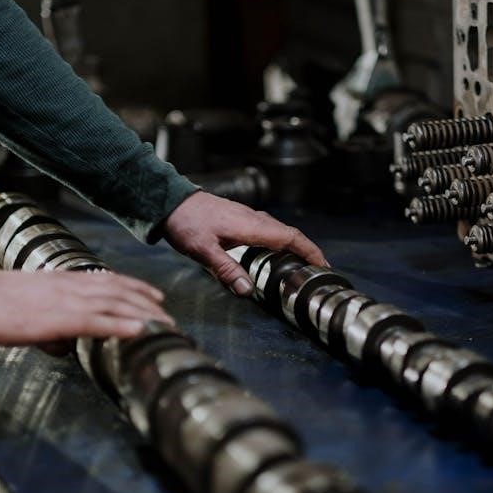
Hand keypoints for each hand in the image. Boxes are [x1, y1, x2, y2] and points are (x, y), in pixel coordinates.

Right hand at [0, 268, 172, 344]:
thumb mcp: (27, 306)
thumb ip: (48, 322)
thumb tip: (60, 344)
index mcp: (63, 281)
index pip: (108, 281)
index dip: (135, 288)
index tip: (154, 296)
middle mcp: (70, 285)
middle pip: (120, 292)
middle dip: (148, 304)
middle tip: (170, 317)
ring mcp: (66, 300)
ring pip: (116, 304)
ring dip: (144, 314)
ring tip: (165, 325)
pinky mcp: (57, 318)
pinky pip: (96, 321)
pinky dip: (120, 325)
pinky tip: (139, 330)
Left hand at [162, 191, 327, 295]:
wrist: (170, 202)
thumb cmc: (185, 223)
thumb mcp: (203, 251)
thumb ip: (226, 270)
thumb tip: (247, 290)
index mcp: (251, 226)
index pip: (290, 237)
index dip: (309, 251)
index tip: (322, 265)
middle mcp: (253, 219)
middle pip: (289, 233)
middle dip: (307, 250)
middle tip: (318, 268)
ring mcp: (246, 217)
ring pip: (278, 230)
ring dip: (294, 245)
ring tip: (301, 262)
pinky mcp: (238, 218)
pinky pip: (267, 229)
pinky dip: (279, 241)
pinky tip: (272, 251)